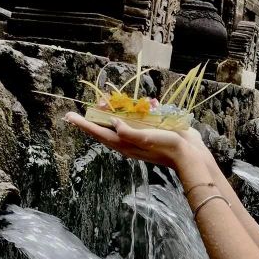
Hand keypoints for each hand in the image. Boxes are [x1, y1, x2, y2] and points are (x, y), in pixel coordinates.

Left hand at [65, 112, 197, 168]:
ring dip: (118, 111)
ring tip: (112, 103)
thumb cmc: (167, 147)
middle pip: (106, 128)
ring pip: (120, 122)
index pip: (99, 133)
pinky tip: (145, 104)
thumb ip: (128, 132)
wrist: (189, 155)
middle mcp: (128, 141)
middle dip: (97, 115)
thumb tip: (113, 123)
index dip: (83, 124)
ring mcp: (139, 136)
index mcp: (124, 144)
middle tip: (94, 103)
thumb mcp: (145, 138)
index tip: (69, 117)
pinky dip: (139, 110)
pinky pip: (138, 119)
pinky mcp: (150, 132)